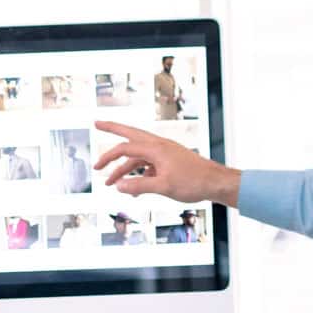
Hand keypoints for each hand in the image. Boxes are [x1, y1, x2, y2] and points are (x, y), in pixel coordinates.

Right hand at [93, 121, 241, 204]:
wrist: (215, 182)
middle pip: (130, 135)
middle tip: (97, 124)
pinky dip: (138, 174)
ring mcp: (165, 152)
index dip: (108, 157)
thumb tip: (118, 186)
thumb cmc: (193, 182)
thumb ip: (139, 185)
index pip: (125, 148)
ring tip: (110, 183)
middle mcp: (159, 146)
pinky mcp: (169, 161)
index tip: (97, 167)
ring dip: (124, 168)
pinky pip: (148, 165)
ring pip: (138, 156)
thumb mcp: (163, 186)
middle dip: (113, 130)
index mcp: (156, 148)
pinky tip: (134, 189)